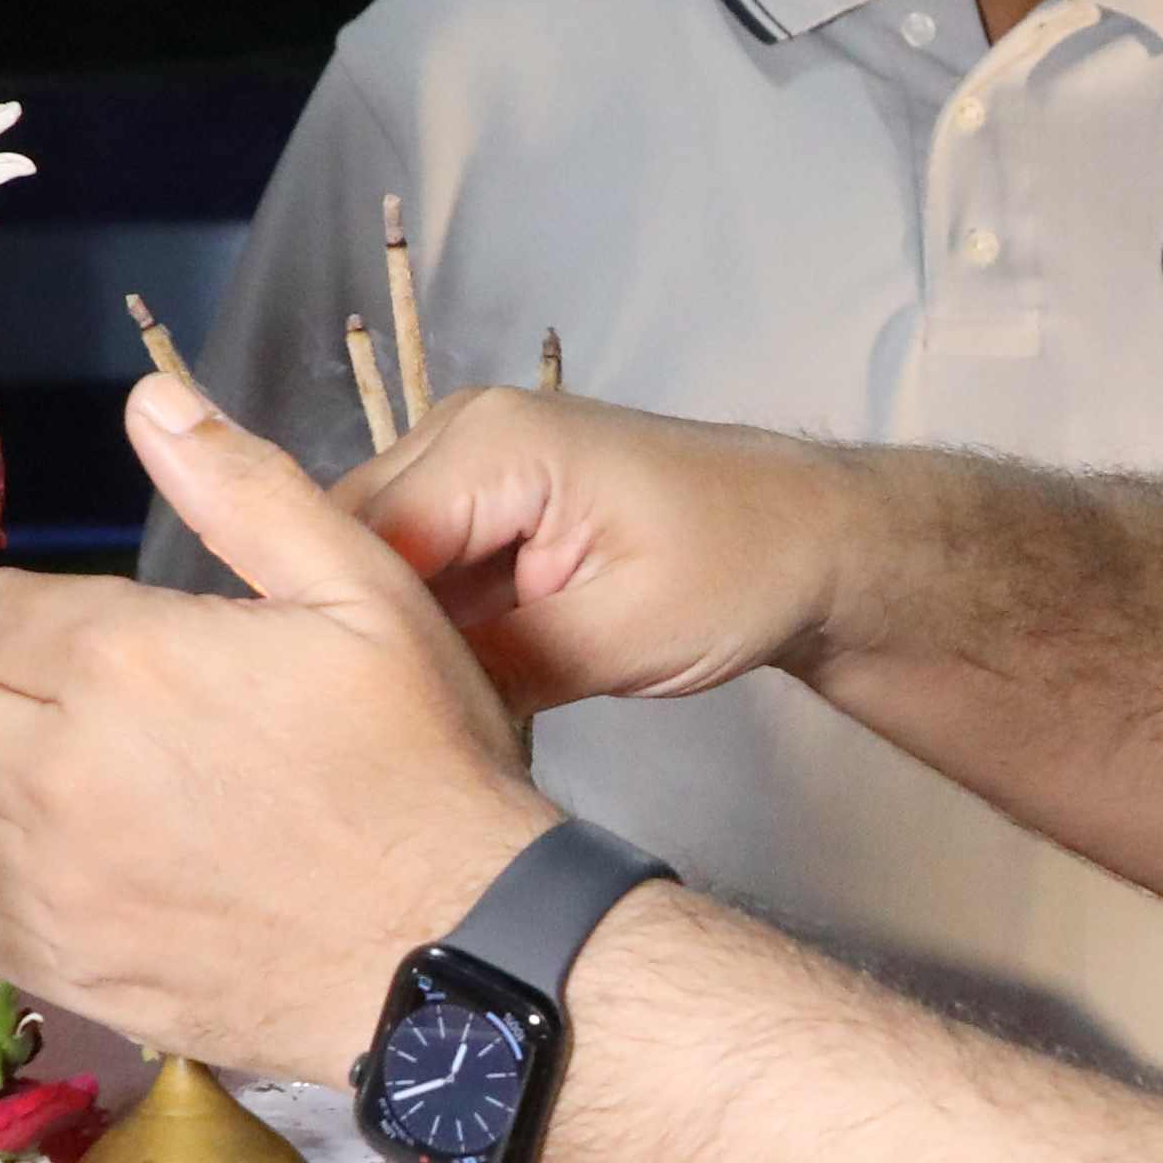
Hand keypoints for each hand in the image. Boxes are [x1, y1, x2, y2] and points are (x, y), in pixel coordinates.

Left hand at [0, 375, 552, 1080]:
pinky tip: (26, 855)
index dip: (14, 612)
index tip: (65, 634)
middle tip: (54, 701)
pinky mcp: (52, 963)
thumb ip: (248, 491)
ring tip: (35, 774)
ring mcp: (43, 879)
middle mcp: (51, 768)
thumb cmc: (420, 766)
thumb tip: (154, 397)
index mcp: (117, 658)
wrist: (450, 953)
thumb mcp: (366, 595)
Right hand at [340, 384, 857, 713]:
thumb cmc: (745, 570)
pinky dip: (432, 628)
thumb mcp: (623, 636)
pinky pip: (424, 569)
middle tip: (385, 727)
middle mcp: (463, 435)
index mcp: (490, 443)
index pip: (356, 538)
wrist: (816, 541)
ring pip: (380, 564)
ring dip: (397, 635)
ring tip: (417, 710)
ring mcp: (474, 466)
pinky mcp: (491, 505)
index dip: (346, 631)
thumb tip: (401, 708)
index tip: (352, 715)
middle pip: (352, 544)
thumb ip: (501, 667)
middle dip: (363, 634)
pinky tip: (451, 686)